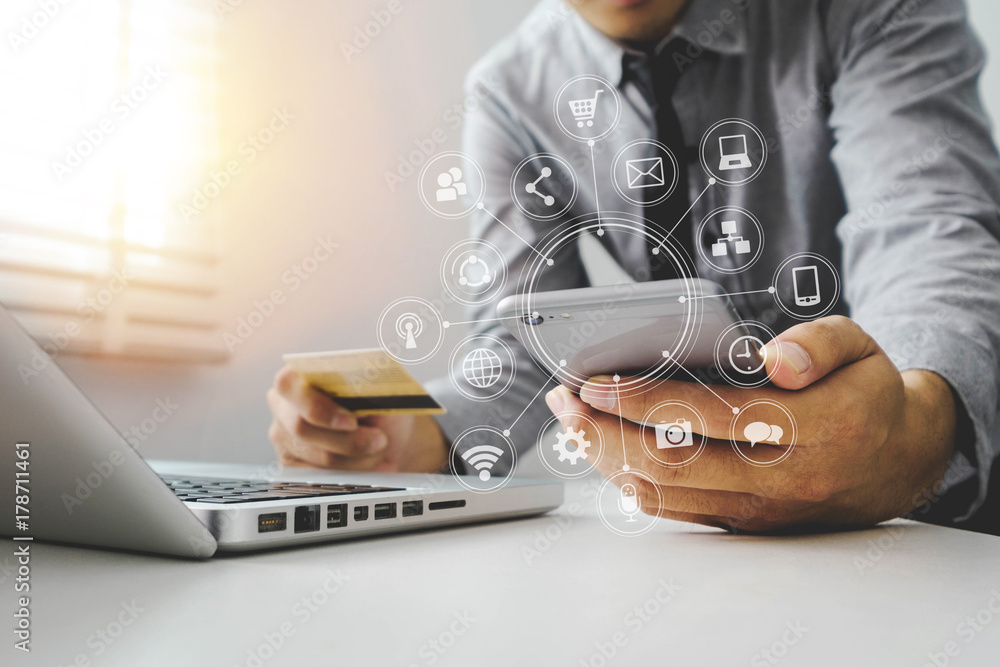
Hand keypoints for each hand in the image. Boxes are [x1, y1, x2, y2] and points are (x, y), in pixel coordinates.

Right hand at [266, 366, 447, 472]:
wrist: (386, 430)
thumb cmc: (377, 402)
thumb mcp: (377, 388)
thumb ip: (366, 388)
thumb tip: (374, 394)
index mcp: (297, 377)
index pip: (288, 385)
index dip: (318, 406)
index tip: (352, 421)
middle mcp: (283, 407)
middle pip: (303, 428)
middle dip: (349, 440)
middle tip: (379, 440)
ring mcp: (285, 438)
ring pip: (320, 457)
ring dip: (358, 457)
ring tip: (380, 450)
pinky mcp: (294, 465)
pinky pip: (323, 476)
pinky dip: (354, 472)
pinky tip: (372, 464)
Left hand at [546, 315, 958, 531]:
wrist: (899, 462)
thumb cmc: (865, 393)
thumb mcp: (860, 346)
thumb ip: (819, 343)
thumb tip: (774, 358)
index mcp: (818, 428)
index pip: (715, 416)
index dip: (646, 399)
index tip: (595, 381)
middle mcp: (785, 479)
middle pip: (675, 464)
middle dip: (605, 432)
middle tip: (564, 400)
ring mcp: (761, 510)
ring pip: (665, 495)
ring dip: (607, 458)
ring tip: (573, 421)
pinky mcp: (744, 524)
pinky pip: (674, 510)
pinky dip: (628, 480)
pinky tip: (605, 448)